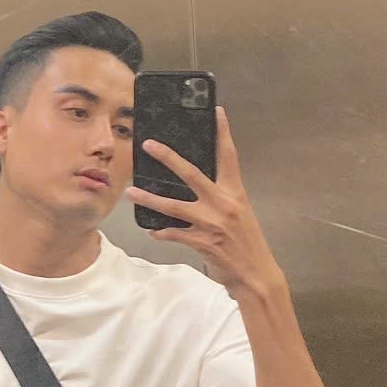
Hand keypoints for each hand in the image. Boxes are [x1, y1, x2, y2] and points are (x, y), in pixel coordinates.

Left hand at [126, 107, 283, 299]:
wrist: (255, 275)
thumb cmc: (247, 245)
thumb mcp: (239, 215)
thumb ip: (220, 200)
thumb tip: (200, 190)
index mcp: (235, 193)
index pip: (229, 156)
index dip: (223, 133)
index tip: (216, 112)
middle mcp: (223, 204)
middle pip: (191, 173)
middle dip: (168, 157)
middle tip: (149, 145)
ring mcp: (211, 223)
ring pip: (173, 206)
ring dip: (149, 199)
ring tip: (131, 192)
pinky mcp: (202, 242)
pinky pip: (174, 234)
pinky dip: (161, 233)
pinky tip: (152, 231)